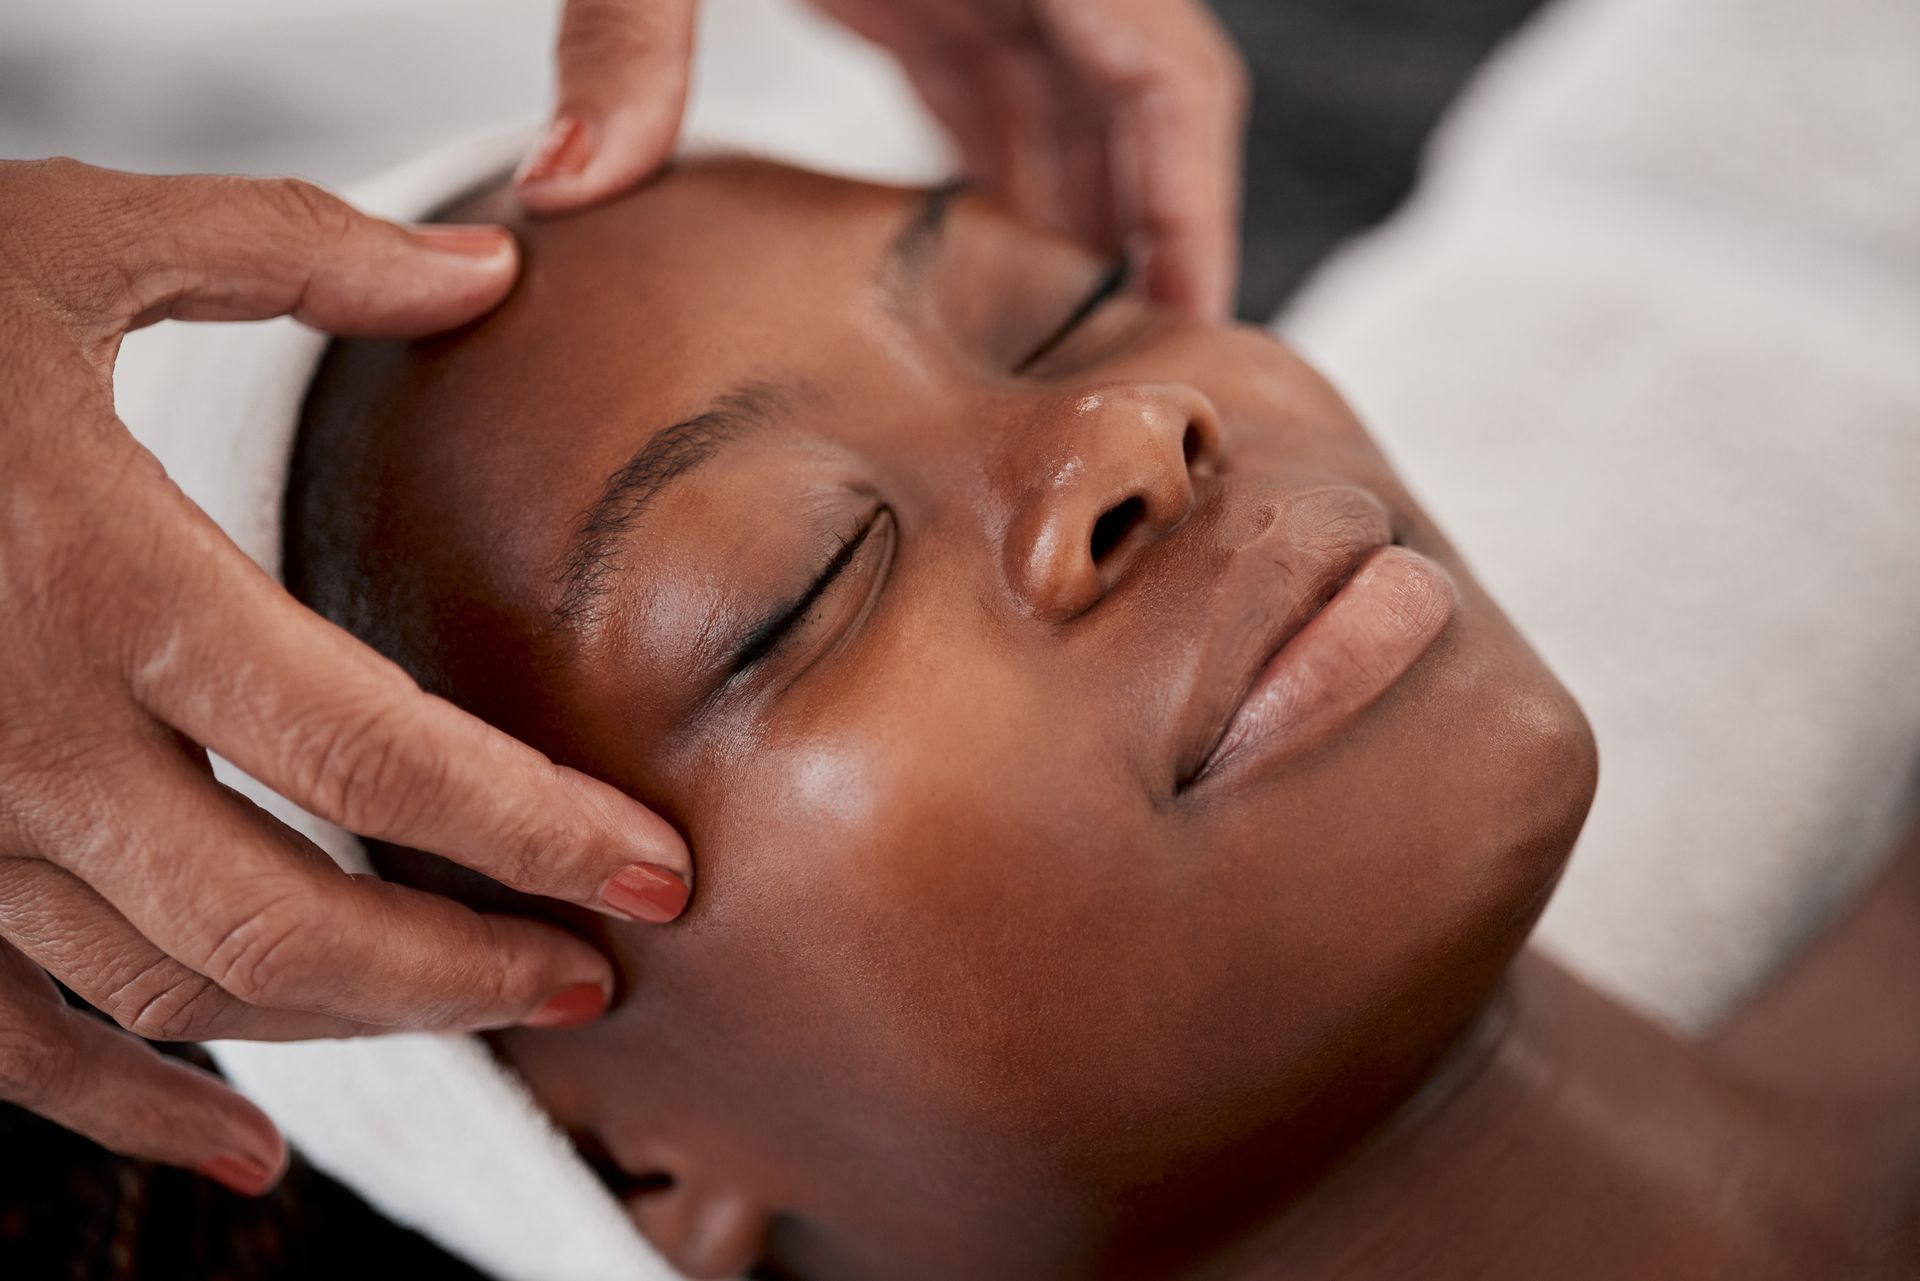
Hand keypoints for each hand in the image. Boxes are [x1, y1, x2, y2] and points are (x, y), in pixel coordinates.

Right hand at [0, 159, 692, 1195]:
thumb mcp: (67, 240)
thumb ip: (287, 253)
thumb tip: (489, 268)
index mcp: (98, 576)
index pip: (371, 750)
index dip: (533, 831)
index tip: (657, 872)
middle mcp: (18, 731)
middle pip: (287, 913)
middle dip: (468, 967)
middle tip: (598, 974)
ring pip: (170, 988)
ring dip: (350, 1024)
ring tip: (488, 1008)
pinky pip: (6, 1043)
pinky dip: (126, 1110)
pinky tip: (246, 1144)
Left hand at [515, 0, 1246, 317]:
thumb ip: (628, 31)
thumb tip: (573, 187)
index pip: (1169, 77)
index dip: (1194, 211)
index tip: (1196, 326)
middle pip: (1131, 111)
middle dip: (1135, 244)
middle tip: (1114, 387)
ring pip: (1063, 108)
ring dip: (1059, 223)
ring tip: (1041, 364)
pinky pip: (990, 88)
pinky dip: (989, 175)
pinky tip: (966, 266)